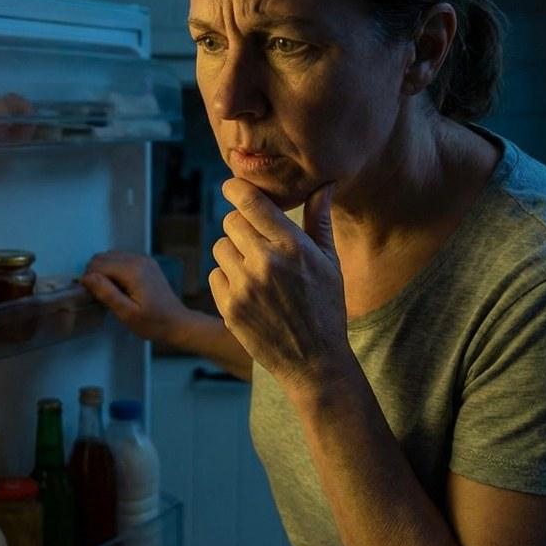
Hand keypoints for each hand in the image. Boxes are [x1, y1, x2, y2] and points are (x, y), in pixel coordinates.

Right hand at [83, 252, 189, 343]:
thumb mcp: (127, 314)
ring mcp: (144, 259)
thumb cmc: (153, 323)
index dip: (89, 279)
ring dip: (104, 271)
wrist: (177, 322)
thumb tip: (87, 277)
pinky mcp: (146, 263)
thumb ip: (107, 293)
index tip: (92, 296)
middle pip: (102, 257)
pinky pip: (121, 259)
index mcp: (133, 271)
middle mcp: (138, 259)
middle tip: (99, 295)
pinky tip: (119, 287)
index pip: (98, 265)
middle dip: (95, 274)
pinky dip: (114, 269)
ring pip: (110, 256)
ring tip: (110, 292)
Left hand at [210, 178, 351, 390]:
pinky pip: (215, 274)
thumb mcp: (329, 262)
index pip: (251, 201)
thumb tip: (322, 184)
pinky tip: (249, 293)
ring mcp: (245, 286)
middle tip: (256, 243)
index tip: (231, 186)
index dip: (235, 188)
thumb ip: (319, 220)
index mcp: (293, 246)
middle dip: (241, 226)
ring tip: (256, 272)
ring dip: (233, 253)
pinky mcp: (229, 307)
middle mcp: (266, 262)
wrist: (314, 362)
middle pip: (231, 221)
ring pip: (220, 247)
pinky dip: (227, 279)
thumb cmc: (325, 307)